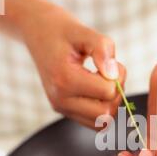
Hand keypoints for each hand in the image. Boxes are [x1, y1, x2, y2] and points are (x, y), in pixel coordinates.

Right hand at [19, 0, 125, 128]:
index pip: (107, 92)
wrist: (38, 33)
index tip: (111, 63)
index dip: (118, 76)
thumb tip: (113, 75)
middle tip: (111, 75)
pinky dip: (103, 110)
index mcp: (64, 79)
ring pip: (102, 124)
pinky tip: (98, 91)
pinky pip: (95, 123)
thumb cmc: (63, 31)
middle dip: (116, 94)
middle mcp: (61, 100)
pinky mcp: (66, 112)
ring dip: (111, 104)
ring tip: (104, 83)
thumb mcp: (84, 31)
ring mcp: (62, 108)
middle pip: (106, 114)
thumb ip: (102, 49)